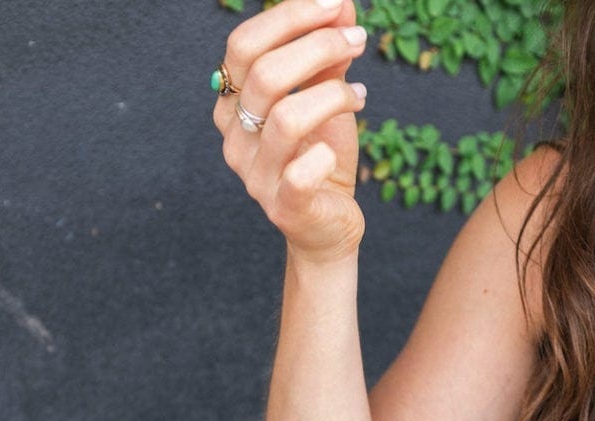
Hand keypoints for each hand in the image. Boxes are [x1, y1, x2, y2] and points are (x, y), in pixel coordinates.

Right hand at [213, 0, 367, 260]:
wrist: (329, 224)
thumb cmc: (321, 156)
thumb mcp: (326, 97)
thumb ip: (329, 52)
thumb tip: (342, 2)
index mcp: (234, 105)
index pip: (244, 45)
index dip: (290, 17)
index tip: (336, 5)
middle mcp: (235, 140)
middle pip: (264, 75)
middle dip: (319, 46)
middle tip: (359, 40)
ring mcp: (255, 178)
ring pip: (286, 119)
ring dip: (333, 94)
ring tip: (359, 94)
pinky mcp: (283, 209)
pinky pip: (300, 175)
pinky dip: (325, 155)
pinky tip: (336, 149)